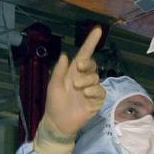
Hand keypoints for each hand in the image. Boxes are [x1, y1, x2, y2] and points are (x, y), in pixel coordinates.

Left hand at [33, 26, 105, 153]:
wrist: (58, 123)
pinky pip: (100, 91)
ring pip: (96, 78)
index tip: (98, 30)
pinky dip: (94, 91)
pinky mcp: (96, 101)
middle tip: (78, 69)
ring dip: (87, 80)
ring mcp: (91, 90)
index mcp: (73, 72)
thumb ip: (59, 70)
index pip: (84, 54)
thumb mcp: (53, 85)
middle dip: (86, 65)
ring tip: (78, 88)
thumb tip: (64, 55)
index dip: (91, 42)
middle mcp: (84, 79)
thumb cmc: (54, 103)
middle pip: (92, 65)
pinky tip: (86, 95)